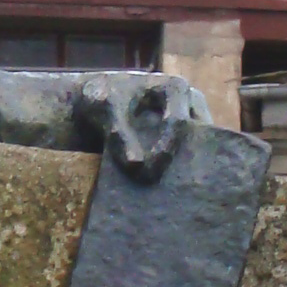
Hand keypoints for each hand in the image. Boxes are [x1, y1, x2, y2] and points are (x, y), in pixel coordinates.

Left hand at [74, 72, 210, 183]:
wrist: (91, 104)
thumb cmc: (99, 100)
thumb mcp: (106, 112)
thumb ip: (119, 136)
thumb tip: (136, 166)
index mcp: (175, 88)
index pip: (178, 122)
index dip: (165, 149)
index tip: (148, 173)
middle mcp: (190, 104)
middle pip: (195, 138)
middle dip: (186, 163)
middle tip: (176, 192)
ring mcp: (189, 123)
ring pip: (196, 150)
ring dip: (185, 171)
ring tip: (175, 198)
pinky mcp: (182, 140)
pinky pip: (187, 158)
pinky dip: (178, 174)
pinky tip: (168, 196)